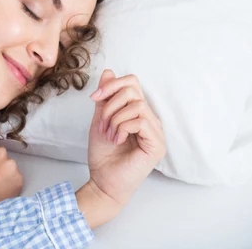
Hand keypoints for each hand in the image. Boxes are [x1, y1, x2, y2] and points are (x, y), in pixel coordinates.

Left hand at [86, 69, 165, 208]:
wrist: (103, 180)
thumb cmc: (103, 154)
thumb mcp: (100, 119)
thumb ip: (105, 98)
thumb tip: (109, 72)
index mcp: (137, 112)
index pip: (132, 83)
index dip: (112, 85)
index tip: (94, 98)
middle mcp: (149, 119)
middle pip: (133, 90)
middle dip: (110, 103)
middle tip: (101, 123)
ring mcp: (155, 132)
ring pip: (137, 105)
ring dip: (115, 119)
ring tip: (109, 135)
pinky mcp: (157, 144)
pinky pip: (141, 121)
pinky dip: (123, 128)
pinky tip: (117, 140)